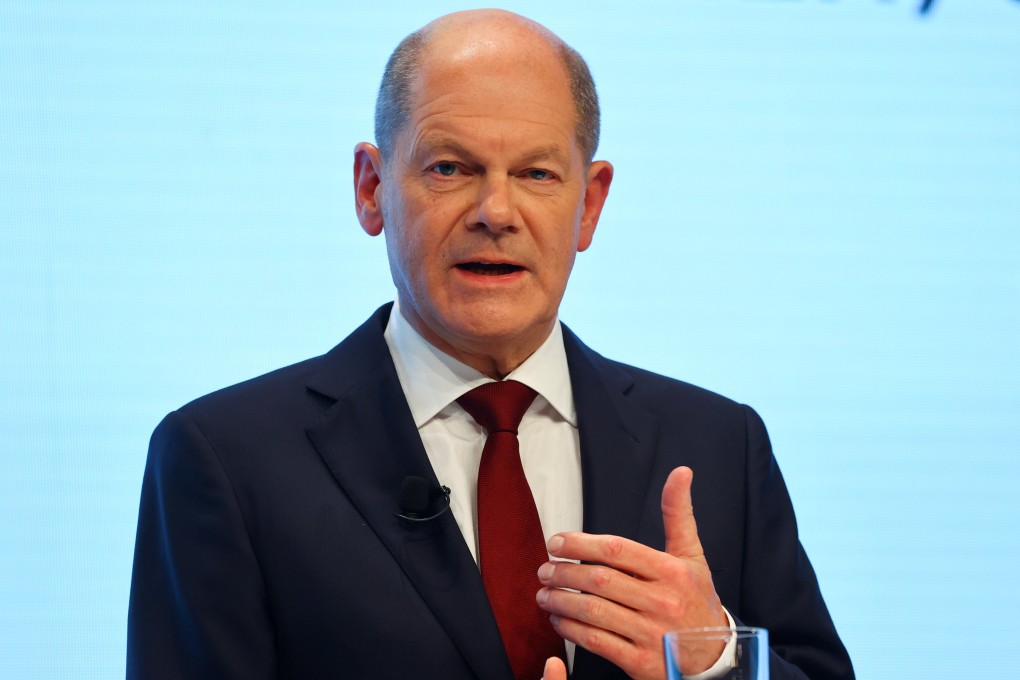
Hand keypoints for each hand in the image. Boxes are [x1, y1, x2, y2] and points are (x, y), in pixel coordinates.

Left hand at [535, 466, 726, 679]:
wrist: (714, 656)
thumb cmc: (697, 599)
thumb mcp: (692, 555)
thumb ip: (678, 514)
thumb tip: (680, 472)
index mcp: (672, 572)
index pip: (617, 550)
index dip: (581, 543)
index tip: (556, 542)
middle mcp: (662, 601)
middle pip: (600, 580)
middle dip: (564, 572)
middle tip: (545, 569)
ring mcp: (652, 634)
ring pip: (594, 612)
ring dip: (561, 601)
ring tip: (545, 594)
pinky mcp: (641, 662)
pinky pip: (597, 643)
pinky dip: (571, 631)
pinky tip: (560, 621)